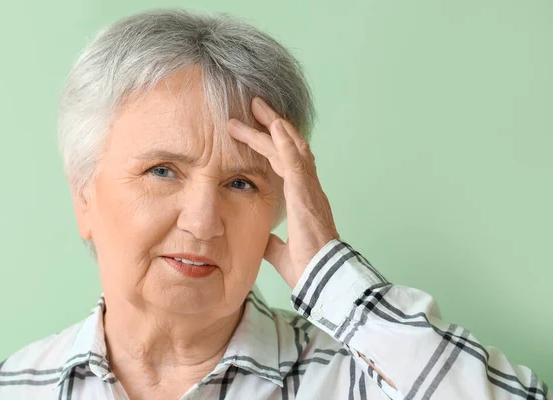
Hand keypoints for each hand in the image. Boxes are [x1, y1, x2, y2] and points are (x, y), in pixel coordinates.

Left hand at [228, 97, 338, 288]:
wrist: (322, 281)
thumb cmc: (308, 269)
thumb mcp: (280, 252)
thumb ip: (272, 241)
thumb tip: (261, 237)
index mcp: (304, 201)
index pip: (287, 165)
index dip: (272, 146)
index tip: (256, 131)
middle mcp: (309, 190)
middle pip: (290, 149)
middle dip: (272, 127)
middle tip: (254, 108)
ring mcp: (309, 190)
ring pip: (293, 148)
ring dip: (275, 126)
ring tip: (258, 106)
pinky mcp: (305, 195)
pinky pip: (295, 162)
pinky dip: (285, 142)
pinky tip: (274, 125)